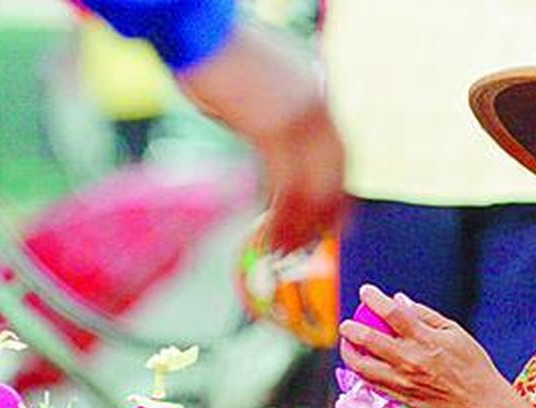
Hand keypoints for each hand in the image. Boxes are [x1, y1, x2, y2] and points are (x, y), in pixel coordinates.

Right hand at [177, 26, 345, 252]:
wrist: (195, 29)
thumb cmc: (209, 54)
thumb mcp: (253, 88)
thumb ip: (269, 117)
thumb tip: (267, 148)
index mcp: (316, 88)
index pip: (340, 150)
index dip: (337, 189)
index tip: (331, 217)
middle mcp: (317, 101)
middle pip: (336, 171)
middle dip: (327, 212)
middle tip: (315, 243)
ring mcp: (300, 115)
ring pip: (314, 184)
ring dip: (302, 223)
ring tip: (286, 250)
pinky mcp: (275, 128)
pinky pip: (288, 184)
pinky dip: (283, 216)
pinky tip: (272, 235)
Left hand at [339, 285, 511, 407]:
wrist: (478, 404)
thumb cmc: (471, 365)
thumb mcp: (455, 332)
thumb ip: (425, 315)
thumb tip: (400, 301)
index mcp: (425, 340)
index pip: (392, 313)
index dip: (375, 299)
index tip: (365, 291)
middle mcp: (410, 360)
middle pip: (369, 339)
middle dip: (351, 328)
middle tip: (346, 323)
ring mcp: (402, 381)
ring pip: (362, 366)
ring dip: (349, 352)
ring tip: (348, 344)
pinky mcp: (400, 397)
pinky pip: (371, 384)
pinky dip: (361, 372)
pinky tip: (360, 364)